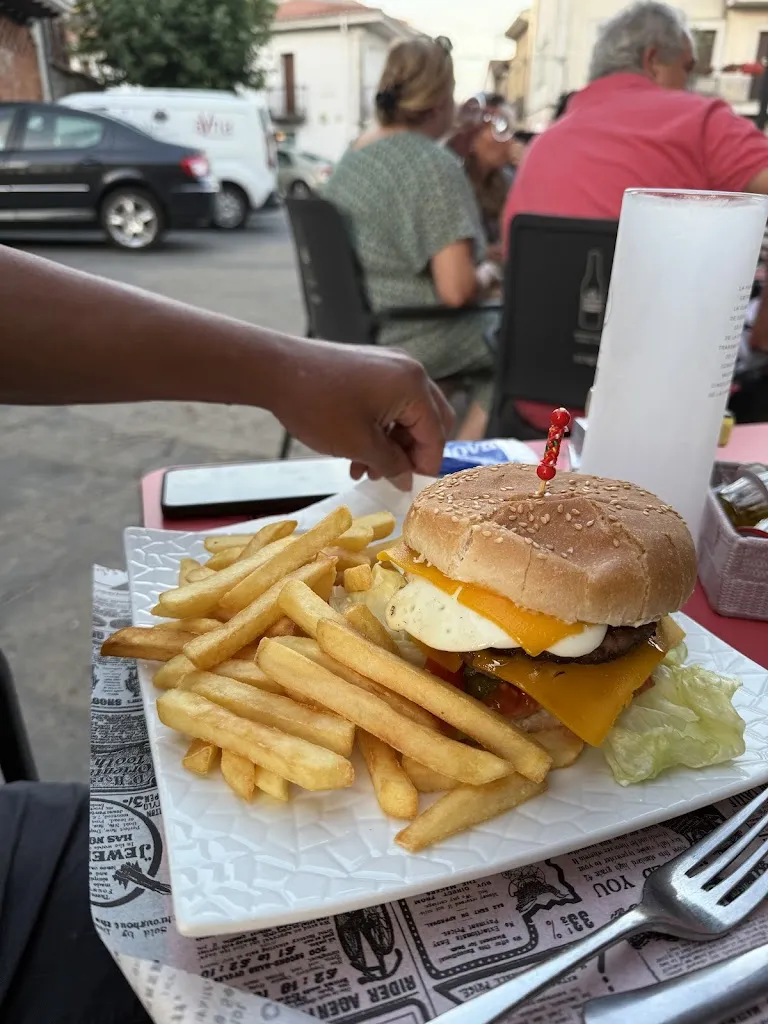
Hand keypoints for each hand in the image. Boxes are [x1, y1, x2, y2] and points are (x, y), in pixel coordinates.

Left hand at [271, 340, 453, 482]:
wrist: (275, 370)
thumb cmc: (318, 405)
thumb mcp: (358, 444)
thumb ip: (391, 464)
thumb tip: (406, 480)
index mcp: (413, 386)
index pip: (435, 434)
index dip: (424, 466)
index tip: (410, 489)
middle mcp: (408, 371)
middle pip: (428, 421)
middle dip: (410, 453)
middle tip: (392, 476)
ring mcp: (389, 366)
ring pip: (405, 415)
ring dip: (391, 445)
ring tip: (365, 469)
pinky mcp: (370, 367)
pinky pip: (388, 403)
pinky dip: (379, 428)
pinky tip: (356, 451)